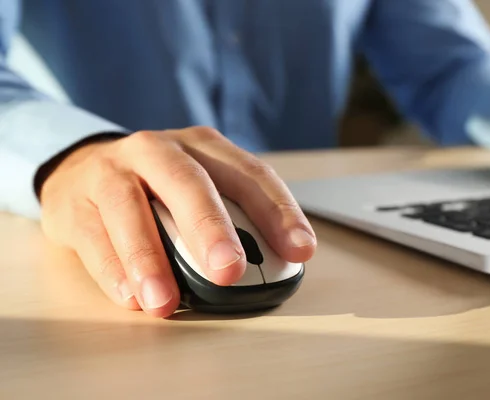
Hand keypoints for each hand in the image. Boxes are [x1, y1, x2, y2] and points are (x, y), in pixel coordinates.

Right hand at [39, 128, 316, 317]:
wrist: (81, 169)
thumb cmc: (156, 187)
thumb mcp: (199, 189)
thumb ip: (232, 218)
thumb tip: (273, 266)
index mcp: (203, 147)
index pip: (250, 175)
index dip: (278, 212)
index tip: (300, 250)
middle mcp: (158, 150)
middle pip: (188, 183)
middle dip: (211, 228)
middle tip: (230, 271)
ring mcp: (112, 171)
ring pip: (130, 209)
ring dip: (149, 260)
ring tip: (165, 301)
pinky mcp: (74, 200)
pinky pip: (93, 235)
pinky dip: (112, 269)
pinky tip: (130, 297)